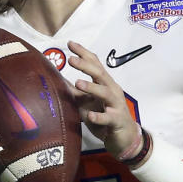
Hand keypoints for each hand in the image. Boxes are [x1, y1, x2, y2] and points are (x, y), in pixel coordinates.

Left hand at [67, 41, 140, 158]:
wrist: (126, 138)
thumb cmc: (105, 117)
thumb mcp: (87, 102)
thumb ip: (75, 92)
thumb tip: (56, 80)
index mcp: (105, 84)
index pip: (95, 64)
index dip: (83, 53)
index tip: (70, 43)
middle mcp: (112, 90)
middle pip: (100, 74)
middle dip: (86, 65)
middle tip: (71, 59)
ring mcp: (116, 105)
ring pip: (105, 93)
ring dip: (92, 87)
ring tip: (77, 82)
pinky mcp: (117, 121)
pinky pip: (108, 118)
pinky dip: (99, 116)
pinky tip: (90, 116)